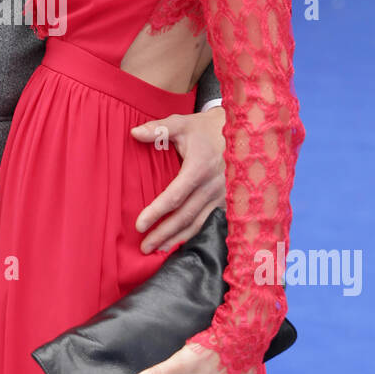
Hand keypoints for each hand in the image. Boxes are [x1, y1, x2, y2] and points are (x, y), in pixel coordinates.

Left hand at [130, 106, 225, 253]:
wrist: (241, 133)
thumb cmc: (204, 129)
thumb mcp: (181, 123)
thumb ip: (158, 129)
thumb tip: (134, 133)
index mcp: (199, 167)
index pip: (175, 196)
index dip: (156, 212)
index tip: (139, 225)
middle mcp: (212, 185)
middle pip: (185, 216)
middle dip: (163, 233)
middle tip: (144, 247)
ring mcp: (222, 196)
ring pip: (198, 224)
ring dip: (177, 239)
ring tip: (157, 250)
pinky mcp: (226, 201)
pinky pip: (208, 222)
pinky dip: (192, 234)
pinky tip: (179, 242)